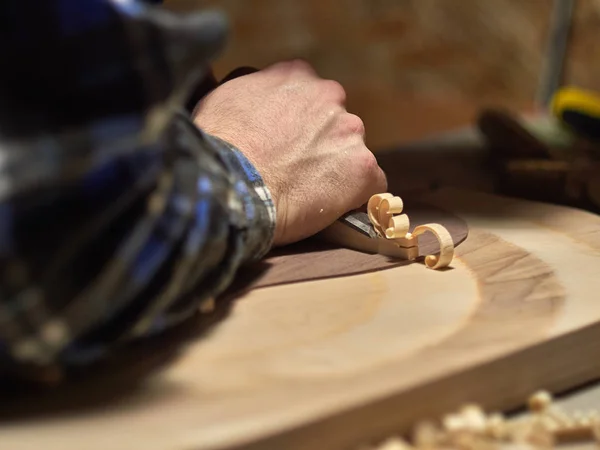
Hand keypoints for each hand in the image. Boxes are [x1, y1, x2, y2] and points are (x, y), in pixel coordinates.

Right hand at [193, 60, 386, 245]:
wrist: (231, 186)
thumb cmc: (218, 147)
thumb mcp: (224, 99)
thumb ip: (251, 91)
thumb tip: (253, 102)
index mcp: (296, 75)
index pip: (309, 97)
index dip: (298, 124)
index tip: (285, 144)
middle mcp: (329, 96)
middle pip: (334, 123)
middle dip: (320, 145)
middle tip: (295, 170)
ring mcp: (350, 133)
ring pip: (351, 153)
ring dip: (337, 169)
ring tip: (308, 193)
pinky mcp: (363, 169)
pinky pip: (370, 183)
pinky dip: (356, 196)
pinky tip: (332, 206)